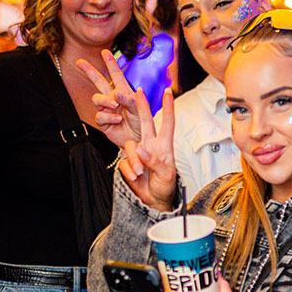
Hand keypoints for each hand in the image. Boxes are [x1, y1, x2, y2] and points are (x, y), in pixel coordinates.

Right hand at [77, 50, 141, 146]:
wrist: (140, 141)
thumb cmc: (142, 123)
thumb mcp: (140, 109)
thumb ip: (130, 100)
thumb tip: (117, 93)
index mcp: (124, 92)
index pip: (116, 75)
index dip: (110, 63)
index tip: (105, 52)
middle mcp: (113, 99)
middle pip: (98, 82)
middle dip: (89, 71)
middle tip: (79, 62)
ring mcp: (107, 110)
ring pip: (96, 99)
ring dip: (105, 100)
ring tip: (115, 106)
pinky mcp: (103, 122)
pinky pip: (99, 115)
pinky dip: (108, 116)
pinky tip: (117, 119)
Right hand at [119, 88, 177, 210]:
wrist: (154, 200)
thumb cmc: (166, 186)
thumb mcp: (166, 175)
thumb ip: (155, 161)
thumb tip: (141, 150)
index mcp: (164, 146)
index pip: (167, 123)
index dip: (168, 107)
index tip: (169, 92)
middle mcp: (150, 146)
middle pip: (145, 122)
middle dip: (141, 106)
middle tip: (138, 91)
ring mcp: (138, 153)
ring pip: (130, 147)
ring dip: (133, 160)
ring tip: (140, 173)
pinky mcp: (127, 162)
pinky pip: (123, 162)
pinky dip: (128, 170)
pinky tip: (135, 178)